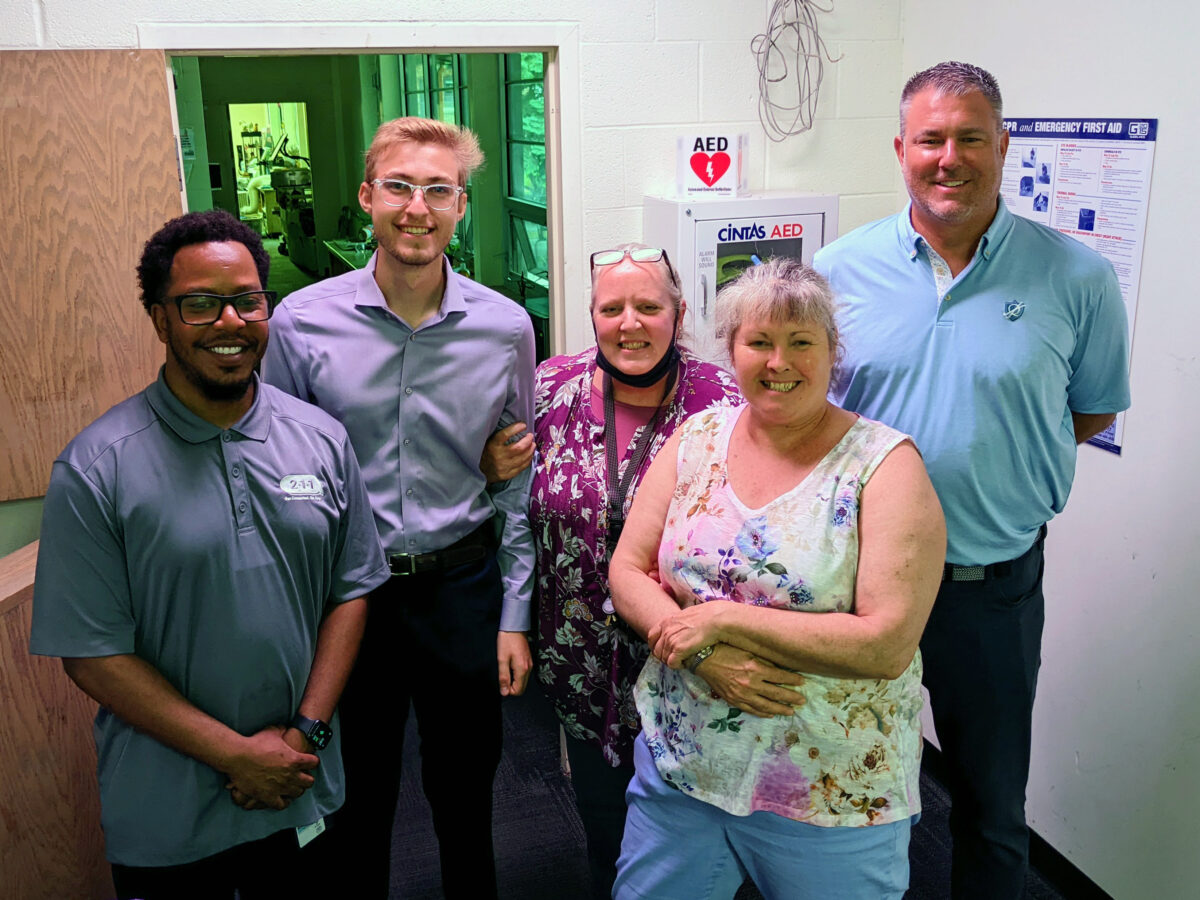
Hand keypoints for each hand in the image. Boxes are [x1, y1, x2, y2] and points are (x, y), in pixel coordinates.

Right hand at [223, 724, 318, 810]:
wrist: (237, 756)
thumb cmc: (255, 743)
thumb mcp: (273, 732)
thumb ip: (282, 730)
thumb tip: (285, 727)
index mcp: (294, 759)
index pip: (314, 763)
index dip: (311, 761)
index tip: (308, 762)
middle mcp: (290, 775)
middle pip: (309, 781)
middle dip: (307, 778)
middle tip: (302, 776)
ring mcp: (280, 787)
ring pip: (297, 793)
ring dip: (296, 789)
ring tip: (292, 787)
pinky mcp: (268, 797)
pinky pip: (282, 804)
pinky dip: (283, 802)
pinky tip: (282, 798)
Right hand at [481, 422, 534, 482]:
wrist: (478, 472)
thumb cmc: (486, 452)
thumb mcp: (488, 441)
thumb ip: (500, 436)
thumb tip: (516, 426)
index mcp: (492, 446)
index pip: (505, 435)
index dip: (515, 428)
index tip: (523, 425)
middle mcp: (498, 456)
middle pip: (518, 448)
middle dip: (527, 440)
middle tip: (530, 436)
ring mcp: (503, 467)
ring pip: (522, 458)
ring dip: (530, 450)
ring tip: (532, 444)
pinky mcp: (507, 475)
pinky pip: (522, 467)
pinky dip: (528, 460)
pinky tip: (530, 455)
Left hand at [497, 630, 532, 696]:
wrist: (515, 627)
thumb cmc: (507, 641)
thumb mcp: (502, 659)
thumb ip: (503, 677)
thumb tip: (504, 692)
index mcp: (522, 669)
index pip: (518, 691)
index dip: (508, 690)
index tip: (502, 681)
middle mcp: (529, 668)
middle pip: (522, 688)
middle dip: (511, 686)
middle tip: (503, 676)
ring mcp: (530, 664)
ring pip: (523, 681)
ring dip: (514, 680)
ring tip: (506, 668)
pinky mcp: (529, 660)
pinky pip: (524, 674)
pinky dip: (517, 674)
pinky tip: (510, 665)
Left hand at [648, 601, 729, 668]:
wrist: (716, 619)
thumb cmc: (708, 616)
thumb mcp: (688, 614)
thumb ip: (680, 622)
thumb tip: (682, 626)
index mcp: (667, 621)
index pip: (652, 636)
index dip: (656, 646)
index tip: (663, 650)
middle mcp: (666, 630)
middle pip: (656, 650)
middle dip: (664, 656)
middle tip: (676, 658)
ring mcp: (671, 640)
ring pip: (664, 658)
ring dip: (673, 661)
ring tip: (683, 660)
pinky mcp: (679, 649)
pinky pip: (672, 663)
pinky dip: (678, 665)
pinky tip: (686, 662)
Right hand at [692, 644, 807, 717]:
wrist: (704, 658)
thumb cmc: (726, 650)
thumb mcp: (748, 650)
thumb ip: (763, 661)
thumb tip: (780, 669)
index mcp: (756, 668)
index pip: (781, 677)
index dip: (793, 680)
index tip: (803, 682)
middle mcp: (751, 683)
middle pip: (777, 694)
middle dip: (792, 698)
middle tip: (802, 701)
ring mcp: (742, 694)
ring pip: (766, 706)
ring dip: (780, 709)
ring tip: (791, 712)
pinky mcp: (733, 700)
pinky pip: (751, 710)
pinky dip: (762, 713)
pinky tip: (770, 714)